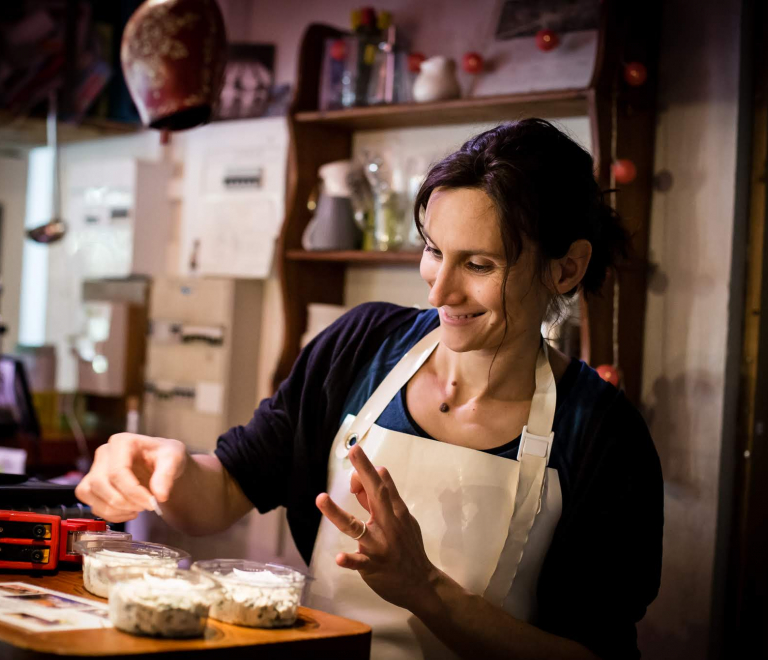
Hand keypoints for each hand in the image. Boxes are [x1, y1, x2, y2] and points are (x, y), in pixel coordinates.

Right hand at [75, 433, 187, 521]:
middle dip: (122, 501)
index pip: (118, 471)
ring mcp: (95, 468)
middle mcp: (104, 452)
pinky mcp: (92, 484)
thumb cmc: (165, 456)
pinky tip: (128, 513)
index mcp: (122, 442)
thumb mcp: (174, 459)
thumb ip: (167, 475)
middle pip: (100, 483)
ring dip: (113, 509)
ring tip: (138, 509)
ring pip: (90, 493)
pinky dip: (108, 513)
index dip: (133, 492)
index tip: (152, 503)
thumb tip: (159, 496)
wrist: (161, 463)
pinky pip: (91, 503)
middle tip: (145, 507)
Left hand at [316, 444, 437, 610]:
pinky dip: (349, 559)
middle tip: (354, 450)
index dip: (367, 470)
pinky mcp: (373, 565)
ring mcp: (380, 545)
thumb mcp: (401, 521)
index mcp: (396, 511)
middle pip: (376, 493)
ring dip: (336, 513)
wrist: (422, 584)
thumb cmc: (408, 547)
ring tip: (320, 498)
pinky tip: (339, 557)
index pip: (382, 484)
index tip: (355, 459)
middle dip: (364, 471)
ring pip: (356, 527)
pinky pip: (359, 562)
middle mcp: (389, 524)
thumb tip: (366, 477)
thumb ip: (382, 501)